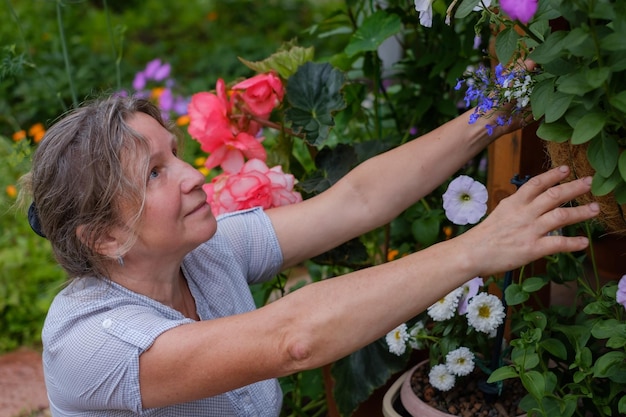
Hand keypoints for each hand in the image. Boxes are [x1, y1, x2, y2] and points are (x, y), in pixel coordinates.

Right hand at [461, 165, 598, 276]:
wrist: (471, 253)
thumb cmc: (482, 237)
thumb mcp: (499, 214)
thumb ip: (516, 207)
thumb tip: (529, 203)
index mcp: (514, 203)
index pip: (536, 183)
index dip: (553, 175)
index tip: (566, 169)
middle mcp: (524, 213)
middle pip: (554, 195)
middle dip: (574, 188)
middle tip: (589, 182)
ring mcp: (529, 230)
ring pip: (561, 216)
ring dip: (580, 212)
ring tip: (595, 209)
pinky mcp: (532, 248)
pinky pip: (558, 243)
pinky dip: (573, 243)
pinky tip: (584, 242)